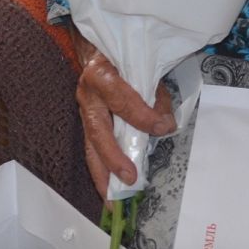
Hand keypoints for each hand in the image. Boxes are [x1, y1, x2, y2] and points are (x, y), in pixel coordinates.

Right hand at [73, 32, 174, 198]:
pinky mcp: (86, 122)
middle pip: (97, 131)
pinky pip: (92, 149)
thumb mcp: (143, 66)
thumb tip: (165, 125)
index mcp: (101, 75)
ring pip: (90, 147)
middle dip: (113, 158)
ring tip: (112, 202)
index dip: (142, 116)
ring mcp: (83, 110)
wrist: (95, 46)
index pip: (121, 100)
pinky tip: (109, 191)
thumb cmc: (123, 55)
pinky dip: (101, 171)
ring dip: (102, 176)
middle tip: (130, 178)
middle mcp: (87, 94)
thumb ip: (155, 95)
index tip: (162, 127)